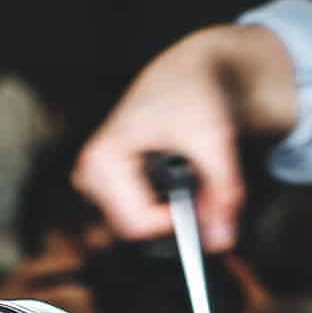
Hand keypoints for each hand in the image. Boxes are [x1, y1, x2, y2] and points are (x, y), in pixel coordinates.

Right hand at [72, 24, 298, 250]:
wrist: (187, 73)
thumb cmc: (192, 94)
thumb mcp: (213, 138)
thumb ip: (222, 190)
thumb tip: (221, 239)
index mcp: (103, 158)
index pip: (136, 224)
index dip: (177, 222)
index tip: (204, 204)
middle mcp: (89, 172)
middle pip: (134, 228)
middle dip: (173, 217)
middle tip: (200, 185)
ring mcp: (94, 180)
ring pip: (136, 224)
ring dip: (167, 210)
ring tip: (186, 171)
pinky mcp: (105, 184)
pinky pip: (135, 214)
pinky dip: (161, 204)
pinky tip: (173, 174)